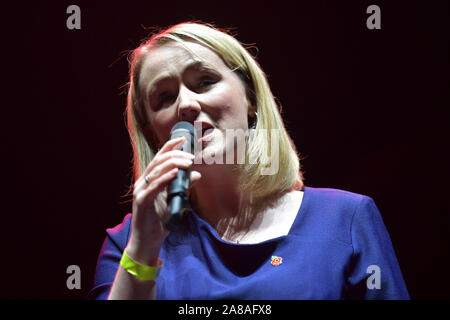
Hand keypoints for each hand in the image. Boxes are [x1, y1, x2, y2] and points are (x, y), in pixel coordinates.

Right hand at [126, 136, 200, 264]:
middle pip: (158, 161)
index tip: (183, 139)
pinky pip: (154, 186)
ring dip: (173, 163)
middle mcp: (143, 182)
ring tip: (187, 161)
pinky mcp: (141, 201)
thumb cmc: (159, 222)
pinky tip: (175, 173)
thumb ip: (184, 187)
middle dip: (175, 154)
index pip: (159, 158)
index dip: (170, 146)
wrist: (148, 242)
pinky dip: (165, 178)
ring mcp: (141, 191)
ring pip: (156, 170)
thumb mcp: (175, 201)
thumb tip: (197, 174)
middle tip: (191, 155)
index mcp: (150, 180)